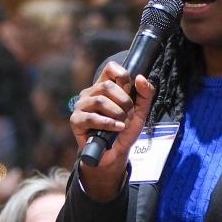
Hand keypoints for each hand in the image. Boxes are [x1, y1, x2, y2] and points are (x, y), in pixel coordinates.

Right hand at [70, 60, 155, 202]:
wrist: (116, 153)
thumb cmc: (125, 129)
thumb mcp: (140, 111)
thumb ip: (145, 94)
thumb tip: (140, 78)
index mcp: (103, 85)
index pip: (110, 68)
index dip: (123, 77)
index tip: (130, 91)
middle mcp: (90, 93)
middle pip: (107, 85)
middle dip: (124, 101)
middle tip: (129, 115)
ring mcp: (81, 106)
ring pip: (100, 100)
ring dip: (117, 113)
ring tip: (123, 123)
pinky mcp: (76, 121)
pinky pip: (92, 117)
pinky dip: (108, 123)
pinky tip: (117, 128)